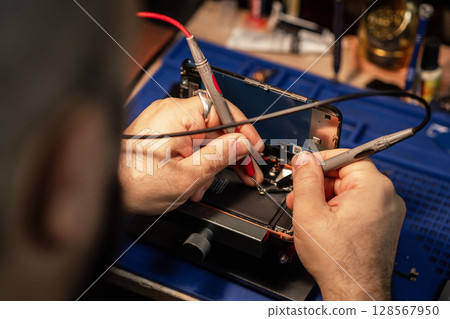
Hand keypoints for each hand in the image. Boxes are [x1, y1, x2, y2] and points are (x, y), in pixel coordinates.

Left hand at [119, 96, 263, 213]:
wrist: (108, 191)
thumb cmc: (136, 183)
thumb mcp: (188, 175)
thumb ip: (219, 156)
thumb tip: (242, 143)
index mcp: (177, 115)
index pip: (223, 110)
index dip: (243, 129)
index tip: (254, 147)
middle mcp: (171, 113)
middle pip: (215, 126)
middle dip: (229, 152)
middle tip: (246, 171)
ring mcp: (165, 123)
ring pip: (203, 138)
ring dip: (210, 162)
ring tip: (203, 185)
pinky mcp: (161, 134)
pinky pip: (189, 143)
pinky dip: (196, 161)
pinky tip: (193, 181)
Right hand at [286, 150, 405, 299]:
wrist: (353, 292)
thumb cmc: (338, 261)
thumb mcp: (310, 212)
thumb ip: (305, 179)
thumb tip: (304, 159)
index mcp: (373, 187)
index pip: (345, 156)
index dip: (319, 161)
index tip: (303, 167)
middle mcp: (386, 197)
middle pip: (345, 175)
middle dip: (318, 185)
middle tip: (299, 196)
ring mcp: (386, 212)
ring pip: (348, 192)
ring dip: (325, 199)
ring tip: (307, 215)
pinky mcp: (382, 225)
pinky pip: (356, 206)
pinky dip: (337, 210)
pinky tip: (321, 223)